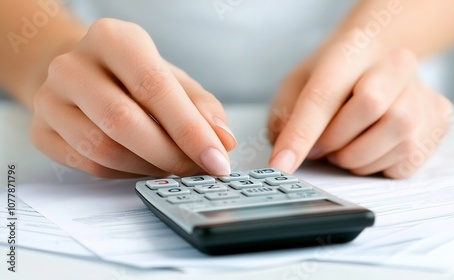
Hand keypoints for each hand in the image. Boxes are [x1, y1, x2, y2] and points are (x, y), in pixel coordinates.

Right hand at [30, 18, 235, 177]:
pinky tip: (143, 166)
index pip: (154, 87)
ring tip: (171, 166)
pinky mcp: (41, 131)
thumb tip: (223, 141)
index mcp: (113, 39)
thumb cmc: (133, 77)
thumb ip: (202, 108)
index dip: (190, 130)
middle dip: (170, 154)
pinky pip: (88, 165)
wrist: (80, 75)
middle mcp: (73, 64)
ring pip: (103, 149)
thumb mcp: (174, 80)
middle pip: (124, 122)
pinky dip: (125, 173)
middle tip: (197, 169)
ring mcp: (49, 99)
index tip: (217, 160)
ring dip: (147, 167)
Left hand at [268, 35, 451, 177]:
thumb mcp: (299, 84)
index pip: (326, 93)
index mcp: (353, 51)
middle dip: (335, 140)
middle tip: (320, 147)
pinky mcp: (438, 121)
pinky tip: (368, 149)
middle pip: (371, 106)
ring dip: (356, 158)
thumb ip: (286, 116)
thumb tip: (286, 154)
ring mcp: (422, 93)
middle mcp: (396, 64)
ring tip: (344, 147)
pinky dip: (377, 166)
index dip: (301, 134)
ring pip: (394, 138)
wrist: (378, 61)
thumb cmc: (335, 76)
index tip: (282, 163)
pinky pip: (406, 162)